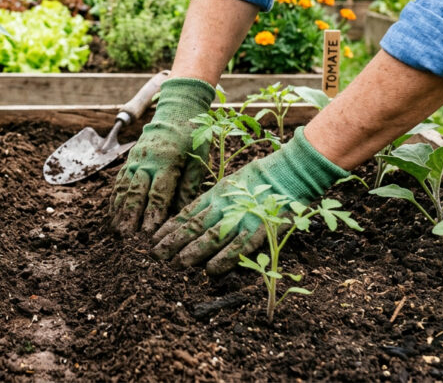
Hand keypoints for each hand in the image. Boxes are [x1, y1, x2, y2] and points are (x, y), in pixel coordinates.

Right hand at [110, 78, 215, 234]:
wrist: (175, 110)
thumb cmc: (191, 137)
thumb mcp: (198, 159)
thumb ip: (189, 186)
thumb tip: (182, 213)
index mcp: (167, 162)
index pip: (158, 193)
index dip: (152, 214)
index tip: (148, 233)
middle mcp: (147, 161)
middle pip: (136, 192)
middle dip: (130, 216)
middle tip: (127, 238)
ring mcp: (135, 160)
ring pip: (124, 188)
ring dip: (119, 210)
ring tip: (116, 231)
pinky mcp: (129, 159)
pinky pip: (119, 181)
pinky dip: (115, 198)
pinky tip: (113, 213)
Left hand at [150, 127, 347, 274]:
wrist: (289, 172)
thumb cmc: (261, 179)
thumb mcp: (231, 184)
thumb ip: (214, 201)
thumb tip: (194, 220)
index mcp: (215, 194)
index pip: (186, 213)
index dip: (169, 228)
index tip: (153, 239)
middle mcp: (223, 205)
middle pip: (192, 227)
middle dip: (172, 243)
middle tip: (154, 257)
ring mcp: (239, 217)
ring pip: (209, 237)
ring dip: (190, 252)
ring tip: (173, 264)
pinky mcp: (258, 227)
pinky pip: (238, 246)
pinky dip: (223, 259)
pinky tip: (209, 270)